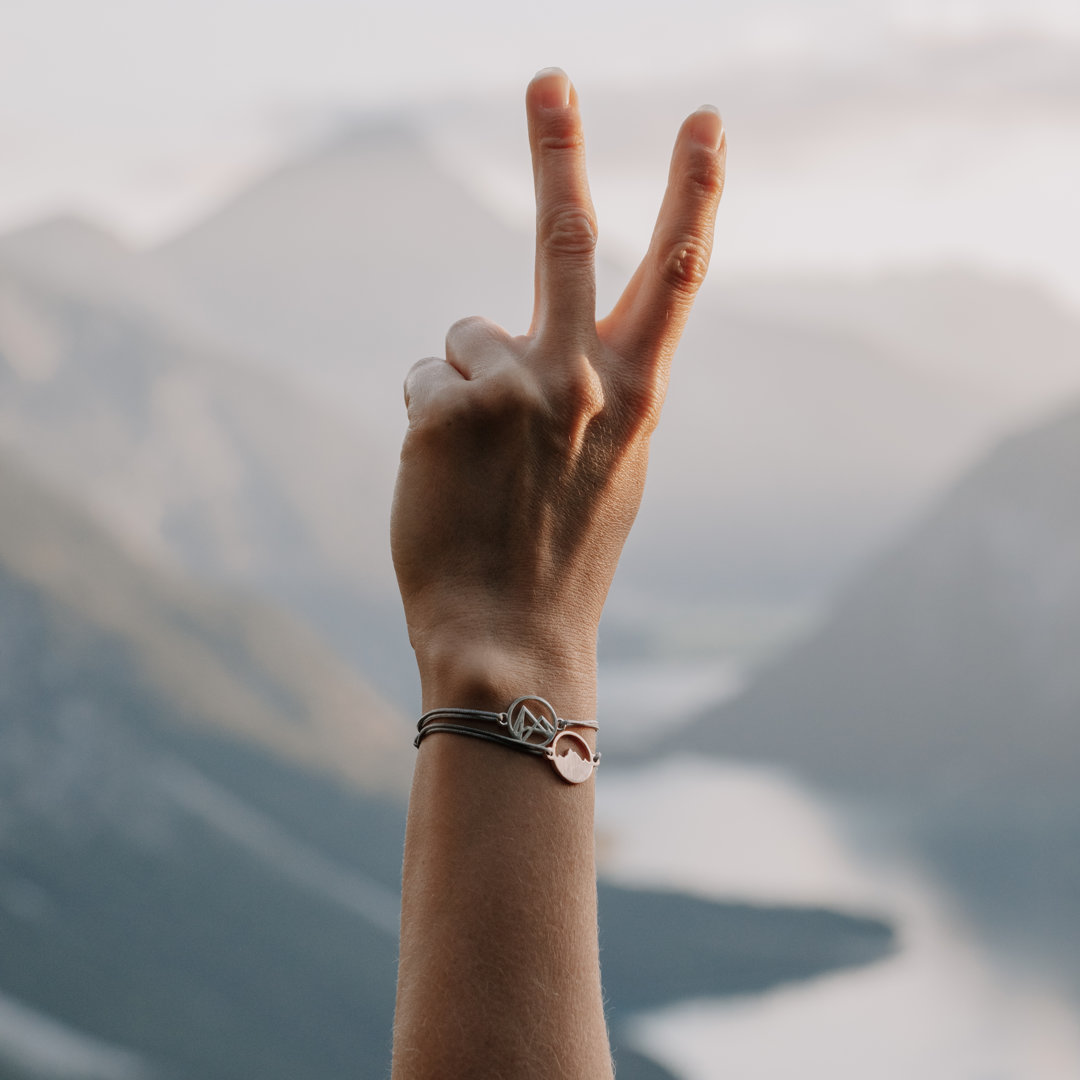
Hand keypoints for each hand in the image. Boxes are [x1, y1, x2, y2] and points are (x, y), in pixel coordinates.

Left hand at [391, 68, 725, 715]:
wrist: (509, 638)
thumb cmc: (561, 556)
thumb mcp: (613, 468)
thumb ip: (599, 394)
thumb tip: (535, 335)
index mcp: (636, 395)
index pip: (677, 274)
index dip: (696, 191)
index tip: (705, 123)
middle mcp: (580, 378)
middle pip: (567, 237)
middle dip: (559, 149)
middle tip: (549, 77)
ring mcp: (511, 390)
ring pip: (464, 338)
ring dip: (463, 387)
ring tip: (479, 467)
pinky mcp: (443, 409)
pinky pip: (423, 380)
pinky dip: (426, 421)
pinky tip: (445, 480)